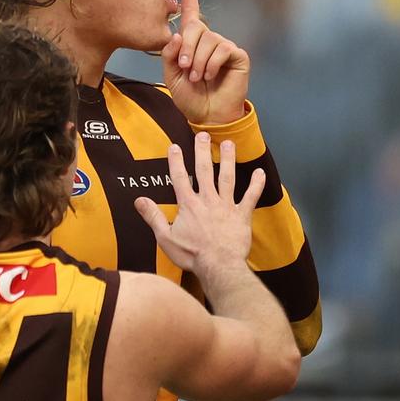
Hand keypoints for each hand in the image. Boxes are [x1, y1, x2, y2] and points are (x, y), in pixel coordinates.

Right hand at [135, 132, 265, 282]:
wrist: (218, 265)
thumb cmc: (192, 255)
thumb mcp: (165, 237)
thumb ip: (153, 216)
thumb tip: (139, 201)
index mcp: (189, 205)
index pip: (180, 178)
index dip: (176, 161)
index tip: (175, 146)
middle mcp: (208, 200)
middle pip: (205, 171)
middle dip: (203, 151)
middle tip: (203, 135)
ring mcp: (226, 206)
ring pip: (227, 178)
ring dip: (227, 160)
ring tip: (228, 143)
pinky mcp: (241, 215)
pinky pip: (250, 197)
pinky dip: (256, 185)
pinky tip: (260, 172)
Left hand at [161, 0, 250, 124]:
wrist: (207, 115)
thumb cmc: (189, 97)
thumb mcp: (171, 76)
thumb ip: (170, 55)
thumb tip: (177, 35)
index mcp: (191, 41)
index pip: (191, 12)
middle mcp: (209, 39)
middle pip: (196, 28)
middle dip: (187, 48)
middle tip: (185, 68)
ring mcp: (224, 46)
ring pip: (208, 40)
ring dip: (198, 61)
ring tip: (198, 78)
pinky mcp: (237, 55)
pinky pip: (222, 50)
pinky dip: (212, 64)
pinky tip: (211, 76)